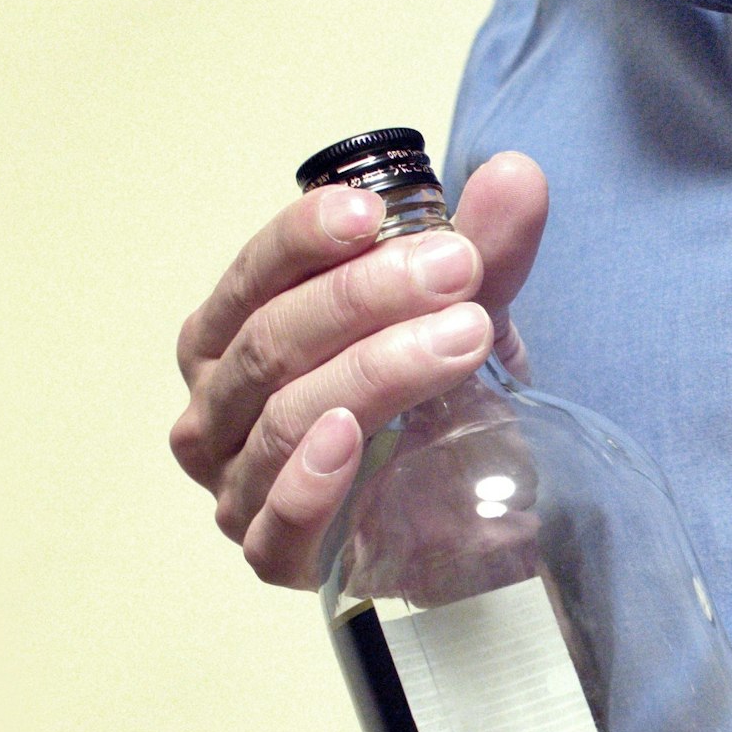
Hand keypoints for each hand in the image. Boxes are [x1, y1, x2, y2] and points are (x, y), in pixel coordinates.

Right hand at [168, 151, 550, 585]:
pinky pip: (278, 520)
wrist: (460, 521)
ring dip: (374, 371)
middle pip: (270, 340)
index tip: (377, 213)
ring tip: (462, 338)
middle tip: (458, 269)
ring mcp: (235, 488)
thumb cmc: (428, 406)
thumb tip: (516, 175)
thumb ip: (483, 251)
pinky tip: (355, 438)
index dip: (304, 238)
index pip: (252, 275)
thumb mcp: (459, 316)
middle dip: (364, 297)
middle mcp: (215, 409)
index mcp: (230, 336)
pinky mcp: (273, 557)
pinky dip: (311, 478)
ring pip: (284, 418)